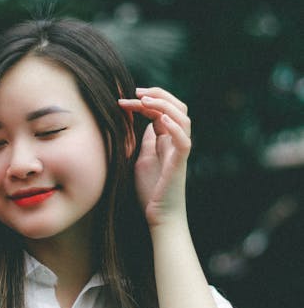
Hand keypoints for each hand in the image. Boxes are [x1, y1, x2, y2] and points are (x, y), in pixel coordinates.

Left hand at [118, 87, 190, 227]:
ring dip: (165, 105)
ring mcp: (180, 151)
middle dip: (158, 95)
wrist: (160, 215)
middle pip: (177, 107)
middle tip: (136, 92)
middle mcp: (176, 141)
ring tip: (146, 100)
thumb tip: (144, 123)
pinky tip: (161, 119)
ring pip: (184, 118)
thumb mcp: (143, 159)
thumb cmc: (151, 190)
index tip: (124, 100)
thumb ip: (146, 141)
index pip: (161, 110)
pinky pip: (184, 141)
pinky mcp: (180, 163)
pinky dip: (174, 127)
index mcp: (167, 139)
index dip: (145, 101)